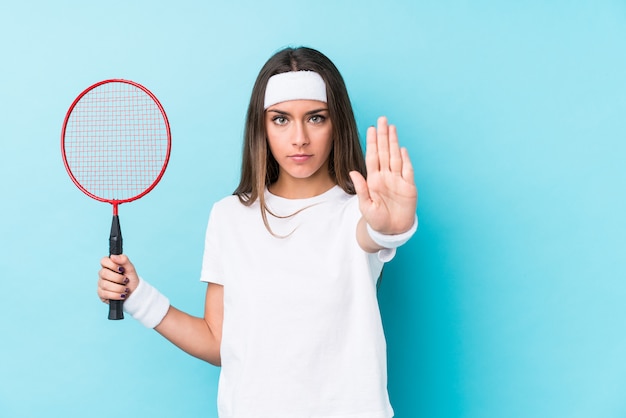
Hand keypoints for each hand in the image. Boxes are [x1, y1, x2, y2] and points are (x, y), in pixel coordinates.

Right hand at [97, 254, 139, 303]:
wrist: (133, 293)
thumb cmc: (131, 279)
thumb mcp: (130, 269)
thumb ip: (123, 260)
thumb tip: (113, 256)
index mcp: (109, 266)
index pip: (103, 261)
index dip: (112, 265)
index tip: (121, 269)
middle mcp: (103, 274)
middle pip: (104, 273)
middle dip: (118, 278)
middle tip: (126, 280)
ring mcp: (101, 284)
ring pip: (105, 285)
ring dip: (119, 288)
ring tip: (126, 289)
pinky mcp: (101, 294)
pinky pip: (105, 294)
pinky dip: (116, 295)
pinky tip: (122, 295)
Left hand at [350, 116, 416, 234]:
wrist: (391, 231)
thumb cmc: (376, 220)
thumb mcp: (365, 206)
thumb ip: (361, 189)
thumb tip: (352, 172)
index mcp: (374, 180)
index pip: (373, 157)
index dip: (372, 143)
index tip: (371, 129)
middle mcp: (386, 176)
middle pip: (385, 152)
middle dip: (383, 136)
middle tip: (382, 119)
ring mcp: (398, 180)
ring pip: (396, 157)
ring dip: (394, 142)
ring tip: (392, 127)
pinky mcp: (409, 187)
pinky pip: (408, 170)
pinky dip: (406, 159)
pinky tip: (402, 148)